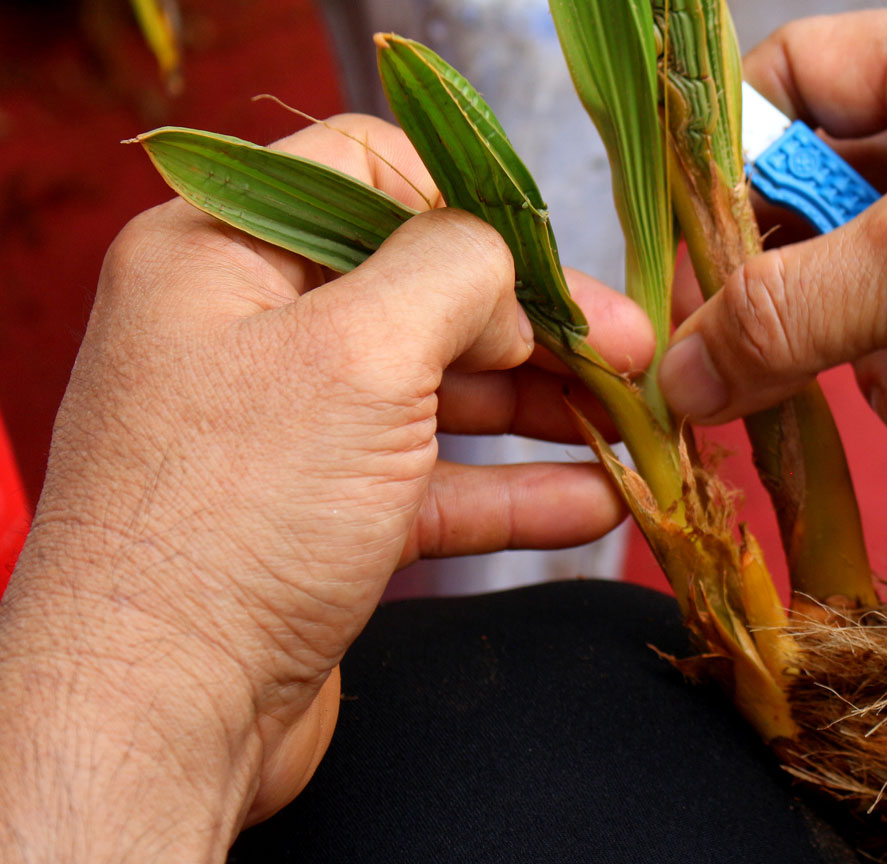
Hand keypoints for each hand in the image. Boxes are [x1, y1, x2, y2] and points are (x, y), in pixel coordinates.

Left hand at [0, 115, 654, 859]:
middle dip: (537, 325)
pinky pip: (435, 482)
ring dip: (543, 410)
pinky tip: (595, 501)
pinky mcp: (322, 518)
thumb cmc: (233, 518)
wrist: (156, 716)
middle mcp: (249, 330)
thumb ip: (453, 271)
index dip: (470, 207)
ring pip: (439, 392)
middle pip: (422, 291)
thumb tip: (504, 262)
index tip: (555, 260)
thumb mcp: (359, 353)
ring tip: (638, 425)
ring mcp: (289, 430)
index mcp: (221, 252)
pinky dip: (513, 489)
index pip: (367, 173)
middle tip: (635, 352)